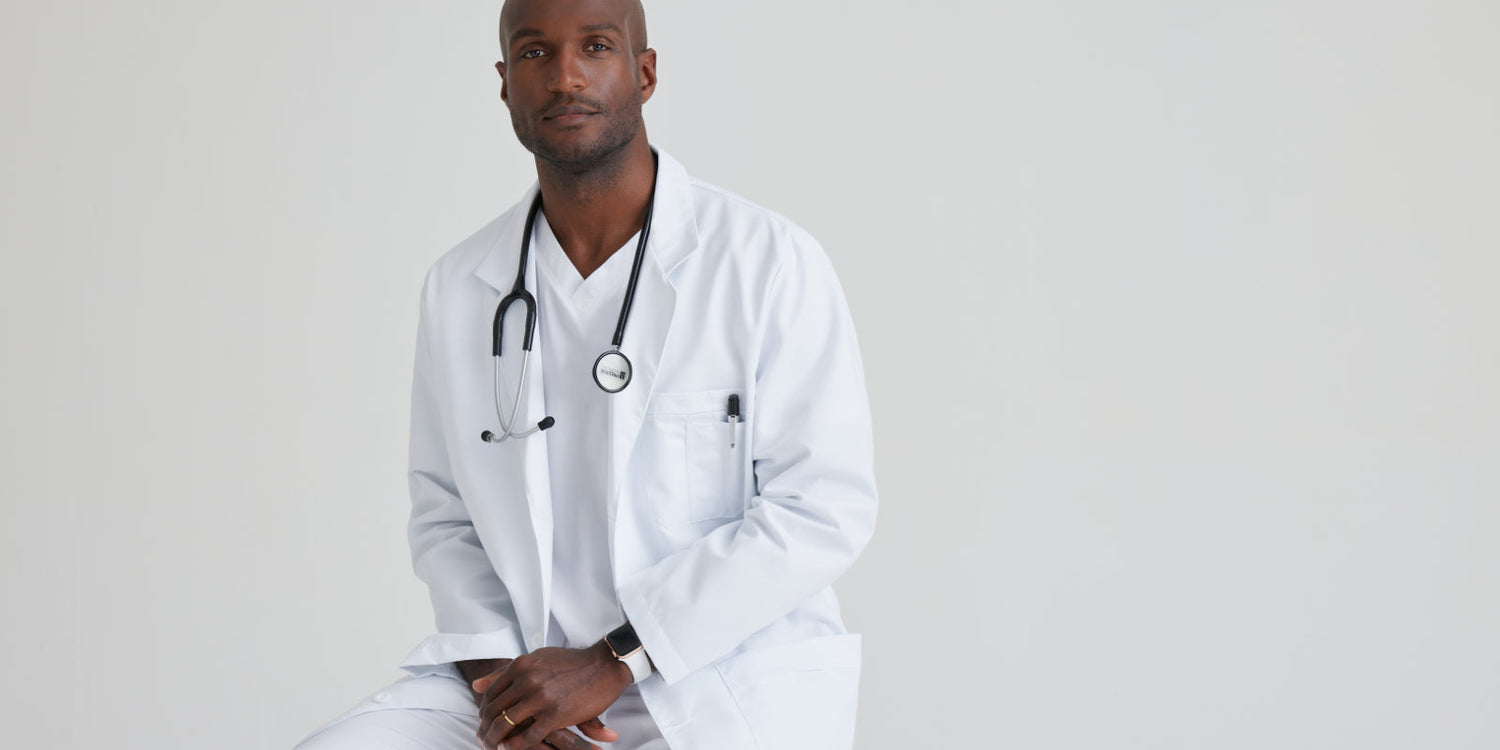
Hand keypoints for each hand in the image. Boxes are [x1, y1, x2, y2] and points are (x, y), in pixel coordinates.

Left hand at [473, 641, 633, 749]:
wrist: (604, 665)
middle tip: (482, 738)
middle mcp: (527, 679)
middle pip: (494, 710)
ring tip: (492, 746)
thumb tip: (476, 685)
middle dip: (485, 727)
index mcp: (521, 665)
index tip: (483, 721)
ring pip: (506, 724)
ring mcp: (541, 697)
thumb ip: (505, 672)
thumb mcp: (536, 660)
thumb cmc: (571, 663)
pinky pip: (527, 736)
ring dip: (494, 739)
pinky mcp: (555, 715)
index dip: (484, 710)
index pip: (491, 692)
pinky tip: (509, 748)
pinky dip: (515, 746)